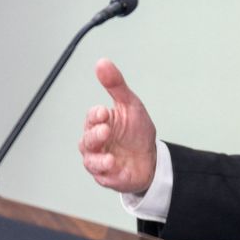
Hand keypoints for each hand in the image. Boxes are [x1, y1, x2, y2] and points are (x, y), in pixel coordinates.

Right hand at [79, 58, 157, 192]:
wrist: (151, 159)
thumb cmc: (137, 132)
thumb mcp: (130, 105)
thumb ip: (115, 85)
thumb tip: (102, 62)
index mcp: (99, 123)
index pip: (91, 117)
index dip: (96, 116)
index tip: (104, 113)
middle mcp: (96, 142)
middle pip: (87, 139)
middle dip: (95, 135)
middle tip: (106, 131)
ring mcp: (99, 160)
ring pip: (90, 160)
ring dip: (98, 158)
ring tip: (110, 157)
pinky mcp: (106, 176)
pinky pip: (101, 176)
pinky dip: (106, 172)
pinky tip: (114, 167)